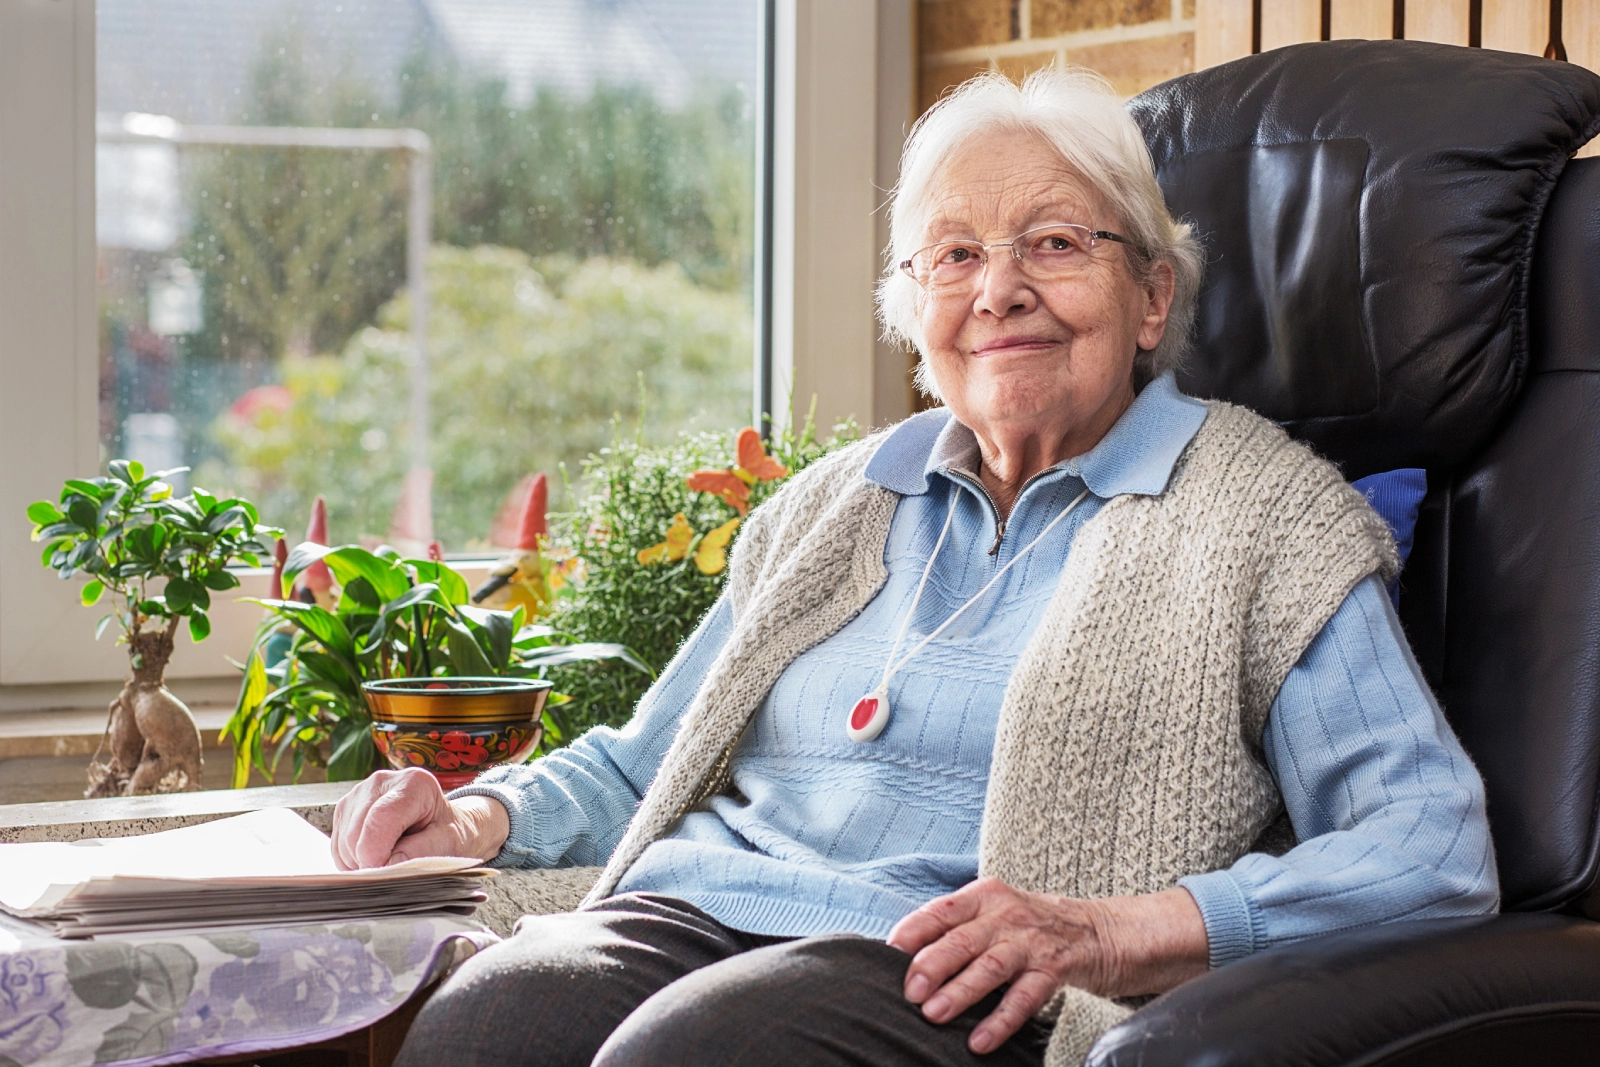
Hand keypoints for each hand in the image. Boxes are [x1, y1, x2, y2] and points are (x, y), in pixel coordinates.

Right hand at [330, 767, 510, 869]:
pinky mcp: (345, 809)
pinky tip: (376, 855)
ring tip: (390, 858)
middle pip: (356, 834)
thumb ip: (423, 851)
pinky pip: (337, 846)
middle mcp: (381, 781)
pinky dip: (352, 860)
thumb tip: (388, 864)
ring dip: (360, 862)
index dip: (376, 854)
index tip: (385, 875)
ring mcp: (358, 793)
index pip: (381, 819)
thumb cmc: (447, 832)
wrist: (440, 824)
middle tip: (395, 867)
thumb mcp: (449, 841)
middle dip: (370, 862)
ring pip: (343, 842)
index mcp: (414, 783)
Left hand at [886, 878, 1206, 1054]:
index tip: (889, 952)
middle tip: (910, 991)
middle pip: (962, 939)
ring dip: (961, 991)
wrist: (1102, 930)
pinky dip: (1001, 1020)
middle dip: (933, 964)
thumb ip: (957, 928)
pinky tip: (980, 1039)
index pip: (941, 910)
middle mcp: (1006, 914)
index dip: (914, 930)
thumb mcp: (995, 913)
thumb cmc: (1033, 926)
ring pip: (990, 967)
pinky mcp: (1055, 968)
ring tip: (935, 1014)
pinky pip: (1024, 997)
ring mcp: (1031, 941)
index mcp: (984, 896)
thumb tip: (906, 957)